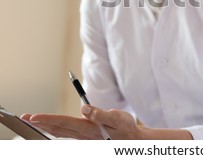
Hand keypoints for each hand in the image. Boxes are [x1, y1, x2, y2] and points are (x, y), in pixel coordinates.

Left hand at [21, 105, 141, 139]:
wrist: (133, 140)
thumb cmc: (126, 128)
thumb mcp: (118, 118)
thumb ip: (100, 114)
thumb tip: (84, 108)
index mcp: (89, 129)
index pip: (64, 122)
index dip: (48, 118)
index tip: (33, 116)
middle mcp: (83, 135)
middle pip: (57, 128)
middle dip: (40, 122)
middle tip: (24, 117)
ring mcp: (84, 137)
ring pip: (60, 132)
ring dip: (45, 126)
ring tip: (33, 121)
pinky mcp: (86, 136)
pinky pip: (66, 133)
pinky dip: (55, 129)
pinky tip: (52, 127)